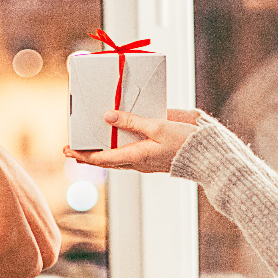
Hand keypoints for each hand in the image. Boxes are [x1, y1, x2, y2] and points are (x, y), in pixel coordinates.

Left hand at [62, 108, 200, 173]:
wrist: (210, 157)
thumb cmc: (185, 143)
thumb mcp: (158, 127)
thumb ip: (132, 121)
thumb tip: (108, 116)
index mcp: (137, 157)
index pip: (103, 159)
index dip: (84, 155)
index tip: (68, 150)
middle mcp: (139, 162)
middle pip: (107, 161)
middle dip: (88, 156)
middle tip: (71, 149)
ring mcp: (147, 161)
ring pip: (118, 159)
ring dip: (103, 152)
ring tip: (89, 145)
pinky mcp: (155, 156)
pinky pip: (131, 153)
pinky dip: (120, 147)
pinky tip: (117, 138)